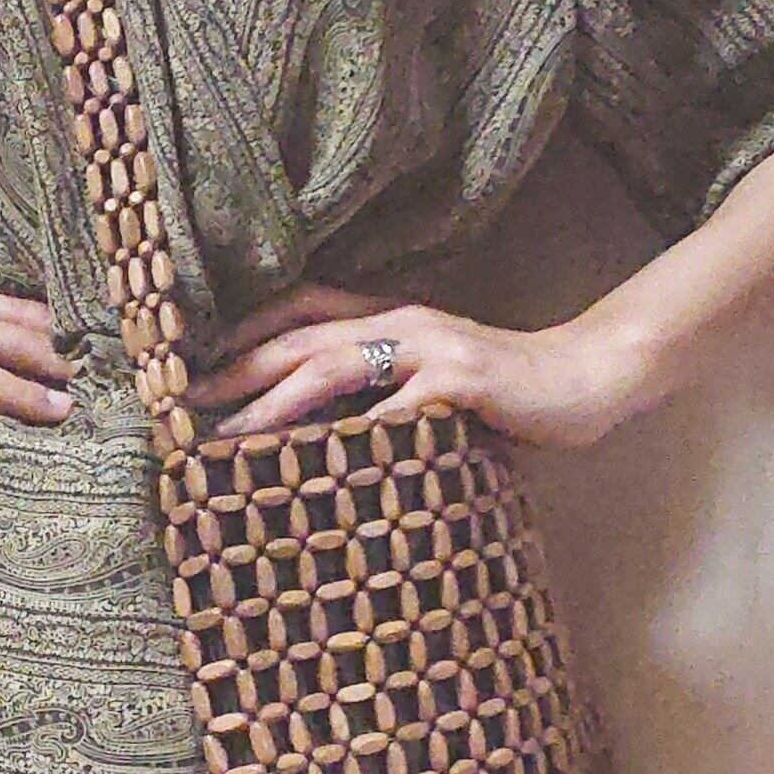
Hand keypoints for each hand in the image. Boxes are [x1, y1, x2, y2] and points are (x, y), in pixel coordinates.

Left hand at [181, 281, 637, 448]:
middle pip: (299, 338)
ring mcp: (430, 348)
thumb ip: (380, 397)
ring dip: (275, 400)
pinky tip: (319, 460)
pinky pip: (394, 409)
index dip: (244, 335)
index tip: (193, 368)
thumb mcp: (430, 388)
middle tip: (186, 403)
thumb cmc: (505, 395)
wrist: (587, 379)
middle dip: (238, 369)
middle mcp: (400, 323)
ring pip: (332, 365)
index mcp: (389, 321)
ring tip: (231, 432)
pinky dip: (353, 433)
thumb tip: (315, 435)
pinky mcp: (461, 382)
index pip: (299, 312)